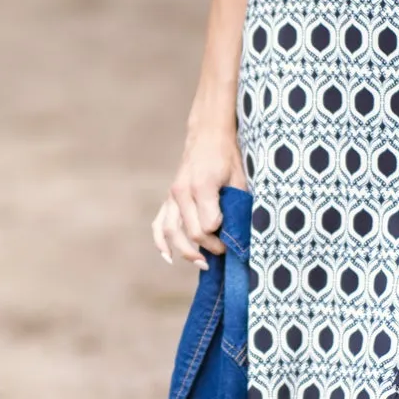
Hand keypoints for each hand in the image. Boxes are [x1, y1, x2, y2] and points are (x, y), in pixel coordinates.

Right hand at [152, 128, 246, 269]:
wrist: (208, 135)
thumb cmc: (227, 156)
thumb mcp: (239, 178)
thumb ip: (236, 204)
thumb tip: (237, 231)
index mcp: (202, 186)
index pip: (209, 225)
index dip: (222, 237)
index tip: (234, 240)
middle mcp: (182, 192)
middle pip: (192, 231)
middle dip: (210, 247)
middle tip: (224, 251)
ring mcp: (172, 195)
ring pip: (172, 232)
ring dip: (186, 251)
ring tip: (202, 263)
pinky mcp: (168, 198)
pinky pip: (159, 224)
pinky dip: (161, 242)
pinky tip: (168, 257)